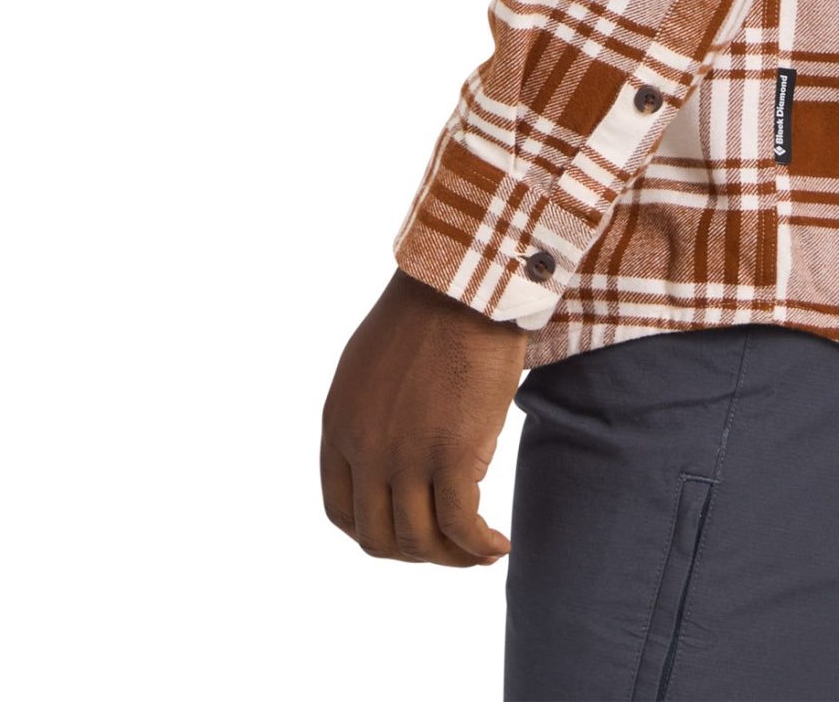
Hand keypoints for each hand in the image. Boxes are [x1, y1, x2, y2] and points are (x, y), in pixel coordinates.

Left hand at [321, 268, 527, 565]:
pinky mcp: (451, 454)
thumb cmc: (431, 310)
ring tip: (480, 547)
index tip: (410, 530)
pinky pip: (462, 528)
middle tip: (449, 544)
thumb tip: (390, 455)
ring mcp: (405, 455)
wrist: (464, 282)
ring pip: (419, 542)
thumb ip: (370, 415)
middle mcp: (364, 448)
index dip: (375, 532)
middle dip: (415, 551)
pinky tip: (498, 543)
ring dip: (451, 557)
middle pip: (377, 538)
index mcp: (340, 425)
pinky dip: (479, 547)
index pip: (341, 511)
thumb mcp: (371, 365)